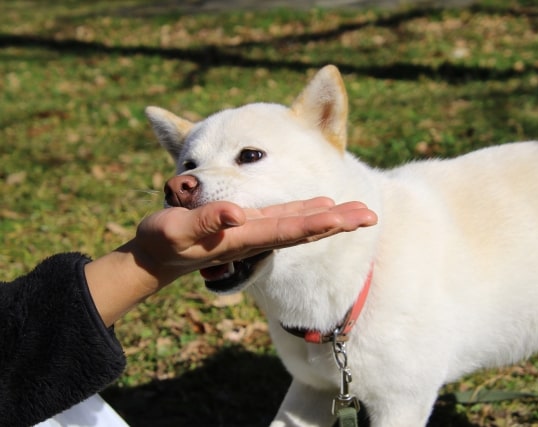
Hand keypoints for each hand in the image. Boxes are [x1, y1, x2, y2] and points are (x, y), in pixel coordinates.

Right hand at [85, 197, 376, 325]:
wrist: (159, 256)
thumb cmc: (163, 242)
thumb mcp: (175, 230)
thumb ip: (205, 222)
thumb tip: (236, 213)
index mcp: (244, 238)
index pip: (288, 231)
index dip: (317, 224)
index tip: (345, 218)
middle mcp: (257, 236)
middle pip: (306, 229)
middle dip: (339, 224)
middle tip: (371, 216)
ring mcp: (257, 230)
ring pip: (302, 223)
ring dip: (332, 218)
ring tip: (360, 211)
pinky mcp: (252, 223)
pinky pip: (286, 217)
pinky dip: (309, 211)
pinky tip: (325, 205)